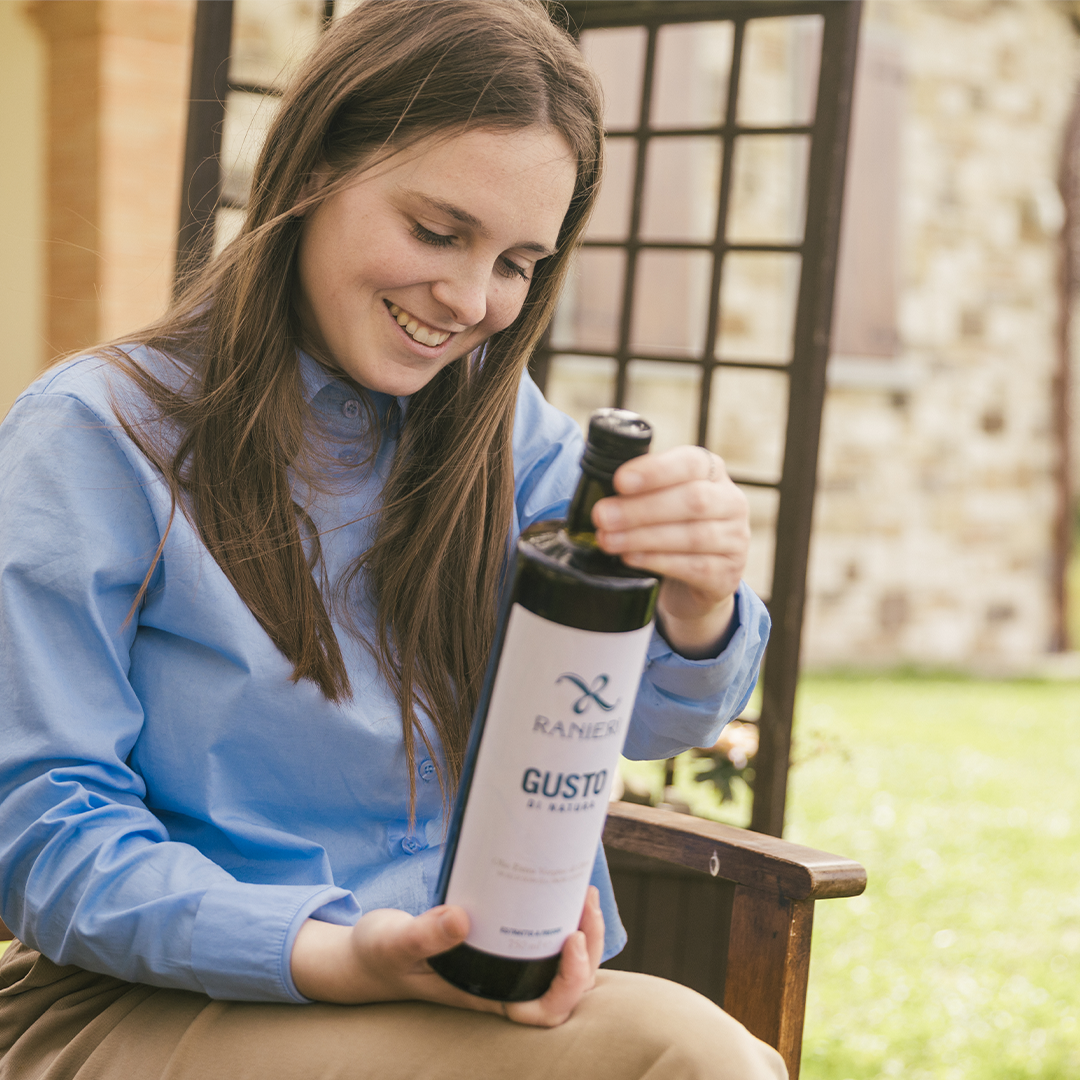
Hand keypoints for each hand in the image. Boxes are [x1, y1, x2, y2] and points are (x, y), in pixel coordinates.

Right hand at [290, 885, 604, 1027]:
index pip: (544, 1010)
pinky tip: (557, 887)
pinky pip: (540, 937)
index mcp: (486, 996)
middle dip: (588, 946)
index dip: (570, 982)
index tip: (570, 938)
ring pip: (560, 961)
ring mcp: (502, 964)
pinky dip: (558, 917)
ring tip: (580, 890)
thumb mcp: (396, 942)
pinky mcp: (497, 939)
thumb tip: (462, 918)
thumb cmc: (380, 956)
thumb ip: (425, 933)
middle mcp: (501, 985)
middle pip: (566, 985)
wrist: (366, 952)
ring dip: (581, 931)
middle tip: (584, 898)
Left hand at [591, 446, 748, 657]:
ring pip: (692, 535)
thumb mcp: (661, 497)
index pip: (690, 463)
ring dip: (643, 537)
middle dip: (641, 509)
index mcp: (712, 472)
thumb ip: (640, 486)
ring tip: (608, 540)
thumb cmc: (672, 525)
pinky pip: (694, 567)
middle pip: (692, 501)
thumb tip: (594, 481)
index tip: (620, 481)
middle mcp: (731, 502)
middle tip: (602, 516)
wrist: (699, 578)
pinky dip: (658, 561)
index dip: (655, 471)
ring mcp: (735, 539)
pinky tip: (630, 558)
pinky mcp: (728, 574)